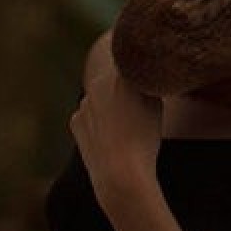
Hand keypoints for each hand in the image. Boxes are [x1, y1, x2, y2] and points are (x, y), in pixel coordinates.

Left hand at [70, 57, 164, 202]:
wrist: (120, 173)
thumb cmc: (144, 138)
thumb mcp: (155, 103)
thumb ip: (145, 82)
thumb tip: (143, 71)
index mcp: (120, 75)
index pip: (129, 56)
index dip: (138, 60)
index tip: (146, 64)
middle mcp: (98, 84)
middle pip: (113, 76)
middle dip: (123, 83)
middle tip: (138, 99)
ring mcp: (83, 103)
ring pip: (100, 95)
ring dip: (110, 102)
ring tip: (127, 124)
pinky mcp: (74, 121)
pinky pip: (90, 113)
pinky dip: (99, 120)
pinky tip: (111, 134)